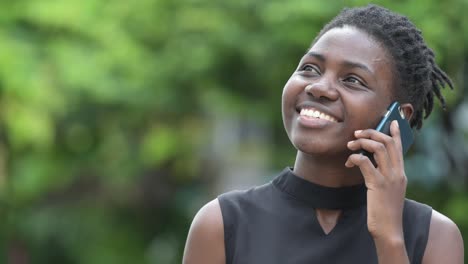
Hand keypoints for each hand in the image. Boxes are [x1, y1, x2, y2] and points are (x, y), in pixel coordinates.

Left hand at [345, 120, 406, 240]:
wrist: (389, 230)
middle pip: (388, 142)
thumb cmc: (385, 211)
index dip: (395, 132)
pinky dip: (354, 158)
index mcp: (401, 173)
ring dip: (361, 143)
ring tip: (350, 146)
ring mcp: (389, 178)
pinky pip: (364, 162)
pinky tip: (348, 164)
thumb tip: (370, 162)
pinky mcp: (377, 184)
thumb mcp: (388, 190)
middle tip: (357, 134)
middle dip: (371, 133)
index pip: (399, 147)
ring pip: (378, 148)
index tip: (391, 121)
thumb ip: (384, 176)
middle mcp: (397, 173)